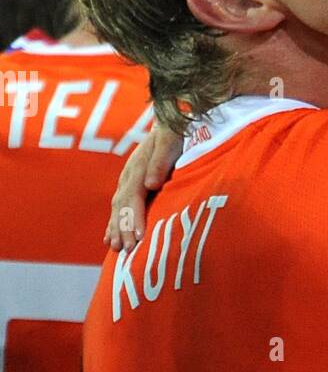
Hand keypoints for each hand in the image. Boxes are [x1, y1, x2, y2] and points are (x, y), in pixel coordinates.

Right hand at [105, 124, 182, 249]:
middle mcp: (129, 175)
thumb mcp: (171, 141)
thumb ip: (161, 161)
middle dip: (122, 229)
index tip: (138, 236)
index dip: (134, 217)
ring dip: (115, 229)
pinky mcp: (130, 185)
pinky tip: (109, 239)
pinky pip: (118, 207)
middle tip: (126, 250)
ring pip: (117, 208)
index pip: (133, 197)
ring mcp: (127, 180)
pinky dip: (113, 224)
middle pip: (122, 205)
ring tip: (115, 248)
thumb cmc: (175, 133)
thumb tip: (151, 183)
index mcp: (138, 167)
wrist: (171, 121)